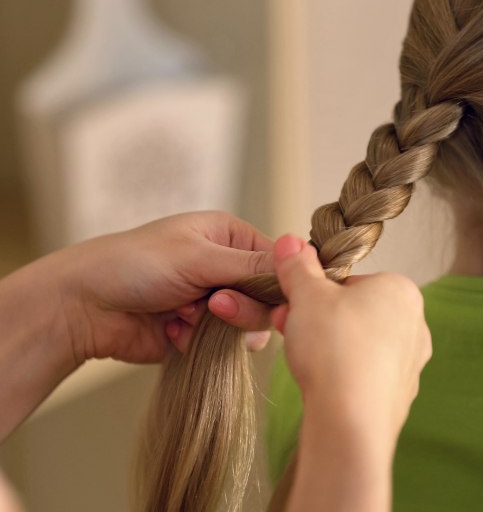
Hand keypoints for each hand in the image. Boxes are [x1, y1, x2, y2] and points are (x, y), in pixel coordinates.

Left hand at [54, 211, 274, 364]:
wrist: (84, 307)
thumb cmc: (135, 265)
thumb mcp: (198, 256)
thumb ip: (251, 264)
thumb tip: (300, 258)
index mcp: (229, 237)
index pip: (277, 261)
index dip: (280, 282)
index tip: (275, 300)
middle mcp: (226, 268)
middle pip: (266, 297)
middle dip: (242, 306)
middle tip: (215, 305)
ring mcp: (213, 302)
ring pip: (249, 324)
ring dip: (221, 326)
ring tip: (187, 317)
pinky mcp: (200, 333)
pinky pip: (224, 345)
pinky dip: (201, 342)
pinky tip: (174, 331)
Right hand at [271, 234, 431, 440]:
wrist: (351, 420)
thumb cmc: (335, 348)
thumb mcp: (307, 295)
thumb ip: (298, 266)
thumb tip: (291, 242)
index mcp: (400, 290)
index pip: (351, 281)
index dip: (315, 292)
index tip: (294, 304)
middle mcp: (415, 324)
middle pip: (355, 312)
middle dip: (318, 320)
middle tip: (290, 329)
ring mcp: (411, 362)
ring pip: (359, 344)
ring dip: (328, 346)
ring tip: (302, 358)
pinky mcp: (400, 395)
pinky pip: (365, 375)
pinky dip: (343, 375)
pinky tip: (324, 384)